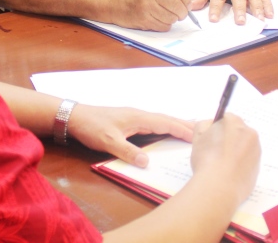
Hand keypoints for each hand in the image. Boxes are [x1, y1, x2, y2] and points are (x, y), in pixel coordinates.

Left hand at [67, 104, 194, 166]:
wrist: (75, 116)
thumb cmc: (92, 127)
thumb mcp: (109, 141)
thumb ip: (127, 151)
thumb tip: (147, 162)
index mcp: (138, 117)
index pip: (165, 122)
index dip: (181, 129)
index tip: (198, 135)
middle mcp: (139, 115)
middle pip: (166, 119)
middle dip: (184, 125)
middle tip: (203, 130)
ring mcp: (134, 117)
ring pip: (160, 120)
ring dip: (175, 124)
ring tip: (190, 130)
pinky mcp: (129, 121)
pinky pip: (153, 123)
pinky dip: (164, 126)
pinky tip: (166, 131)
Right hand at [109, 0, 193, 30]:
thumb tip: (188, 2)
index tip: (187, 3)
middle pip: (178, 5)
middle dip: (183, 11)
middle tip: (181, 12)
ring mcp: (146, 8)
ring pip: (172, 18)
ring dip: (173, 18)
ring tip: (167, 14)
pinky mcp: (143, 20)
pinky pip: (163, 26)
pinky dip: (165, 24)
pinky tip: (159, 18)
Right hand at [190, 114, 260, 206]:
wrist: (219, 188)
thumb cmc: (207, 159)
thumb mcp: (198, 136)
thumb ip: (204, 124)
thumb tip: (211, 125)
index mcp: (236, 123)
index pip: (226, 118)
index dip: (217, 128)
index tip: (211, 138)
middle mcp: (250, 135)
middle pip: (237, 132)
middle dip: (228, 139)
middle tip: (214, 152)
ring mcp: (256, 152)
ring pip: (243, 148)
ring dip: (234, 152)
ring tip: (220, 165)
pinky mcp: (258, 169)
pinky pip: (247, 162)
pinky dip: (239, 165)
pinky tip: (227, 173)